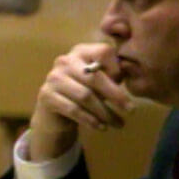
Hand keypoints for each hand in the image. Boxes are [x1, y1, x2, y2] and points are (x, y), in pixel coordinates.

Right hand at [28, 43, 132, 160]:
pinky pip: (74, 110)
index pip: (103, 51)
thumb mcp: (99, 82)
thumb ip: (113, 75)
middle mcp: (65, 61)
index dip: (116, 67)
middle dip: (116, 95)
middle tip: (132, 110)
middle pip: (95, 78)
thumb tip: (129, 72)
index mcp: (81, 51)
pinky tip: (102, 127)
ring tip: (118, 124)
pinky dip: (91, 120)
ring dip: (105, 113)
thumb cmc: (83, 93)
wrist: (54, 113)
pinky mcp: (47, 96)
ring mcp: (53, 78)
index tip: (125, 83)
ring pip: (86, 96)